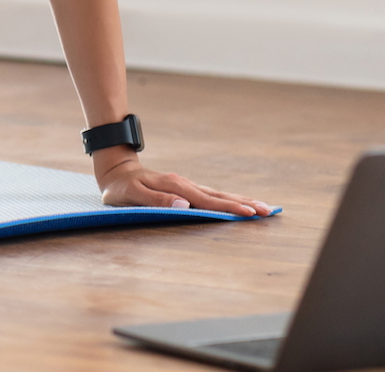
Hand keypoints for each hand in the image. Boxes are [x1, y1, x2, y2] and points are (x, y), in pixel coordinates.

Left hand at [97, 156, 272, 216]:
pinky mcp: (186, 188)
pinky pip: (211, 194)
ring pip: (218, 194)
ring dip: (240, 200)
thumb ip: (155, 201)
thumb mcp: (130, 195)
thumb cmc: (120, 188)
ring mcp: (187, 185)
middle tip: (268, 211)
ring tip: (263, 208)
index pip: (206, 200)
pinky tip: (239, 203)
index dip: (228, 207)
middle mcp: (184, 184)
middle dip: (244, 204)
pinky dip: (228, 198)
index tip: (249, 213)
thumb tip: (183, 205)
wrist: (117, 170)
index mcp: (174, 187)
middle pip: (219, 196)